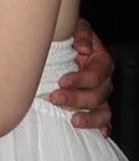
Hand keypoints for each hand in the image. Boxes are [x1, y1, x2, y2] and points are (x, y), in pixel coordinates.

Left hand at [48, 18, 113, 134]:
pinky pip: (104, 119)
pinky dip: (102, 126)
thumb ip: (81, 33)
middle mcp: (103, 79)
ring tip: (73, 121)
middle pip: (98, 94)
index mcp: (100, 60)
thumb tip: (84, 48)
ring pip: (103, 110)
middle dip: (76, 98)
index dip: (81, 79)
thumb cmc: (69, 37)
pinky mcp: (94, 106)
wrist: (64, 45)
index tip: (62, 81)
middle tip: (55, 97)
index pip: (97, 73)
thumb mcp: (76, 27)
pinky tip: (99, 133)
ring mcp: (100, 94)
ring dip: (89, 117)